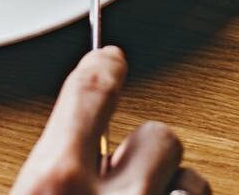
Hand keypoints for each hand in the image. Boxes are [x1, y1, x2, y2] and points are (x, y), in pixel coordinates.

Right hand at [11, 47, 210, 194]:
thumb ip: (48, 179)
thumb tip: (64, 162)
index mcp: (55, 184)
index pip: (88, 94)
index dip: (103, 67)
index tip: (111, 57)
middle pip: (157, 135)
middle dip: (144, 151)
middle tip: (122, 176)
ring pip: (190, 180)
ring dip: (169, 188)